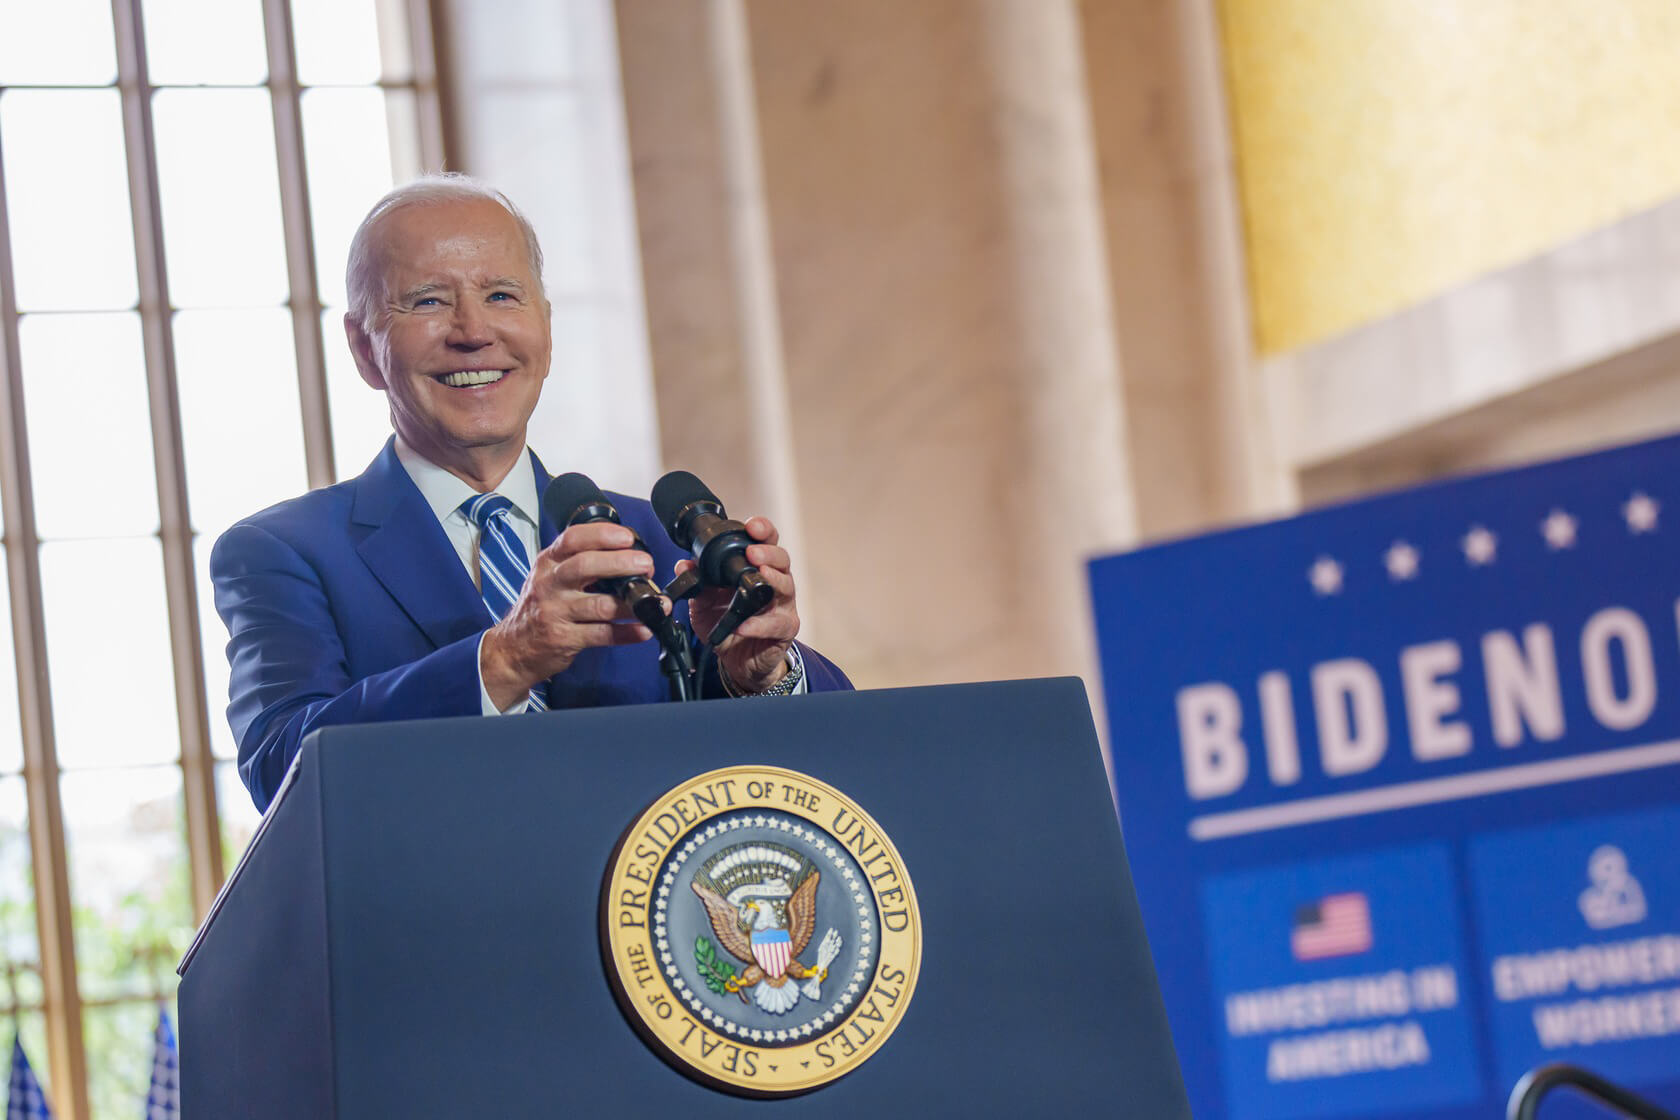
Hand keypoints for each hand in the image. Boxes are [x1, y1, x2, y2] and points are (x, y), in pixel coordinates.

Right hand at [479, 522, 661, 707]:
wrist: (513, 648)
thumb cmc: (540, 607)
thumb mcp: (549, 577)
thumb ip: (578, 563)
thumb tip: (627, 554)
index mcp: (548, 563)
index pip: (571, 539)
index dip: (601, 535)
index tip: (627, 537)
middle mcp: (549, 584)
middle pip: (585, 566)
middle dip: (620, 563)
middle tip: (646, 564)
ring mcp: (555, 612)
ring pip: (599, 605)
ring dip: (632, 603)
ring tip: (655, 602)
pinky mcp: (564, 639)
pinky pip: (602, 635)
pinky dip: (627, 633)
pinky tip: (644, 630)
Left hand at [680, 515, 799, 692]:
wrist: (737, 660)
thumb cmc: (726, 624)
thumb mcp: (704, 603)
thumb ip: (697, 584)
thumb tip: (683, 565)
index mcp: (757, 569)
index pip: (766, 543)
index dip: (763, 530)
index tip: (751, 526)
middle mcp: (775, 583)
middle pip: (782, 560)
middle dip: (769, 553)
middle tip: (752, 552)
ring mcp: (783, 606)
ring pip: (786, 587)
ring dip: (772, 581)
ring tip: (759, 576)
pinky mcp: (784, 629)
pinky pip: (776, 624)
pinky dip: (758, 624)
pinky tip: (743, 625)